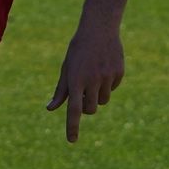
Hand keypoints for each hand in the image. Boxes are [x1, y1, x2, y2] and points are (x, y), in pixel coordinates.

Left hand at [46, 25, 124, 142]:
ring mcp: (107, 77)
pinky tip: (104, 66)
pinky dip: (108, 83)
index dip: (72, 126)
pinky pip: (113, 88)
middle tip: (84, 91)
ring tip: (94, 75)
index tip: (71, 140)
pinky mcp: (118, 73)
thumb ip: (61, 90)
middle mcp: (92, 80)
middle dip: (86, 106)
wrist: (99, 28)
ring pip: (103, 101)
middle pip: (90, 109)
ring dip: (98, 95)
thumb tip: (50, 109)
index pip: (74, 109)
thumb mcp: (67, 68)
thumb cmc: (78, 50)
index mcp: (75, 79)